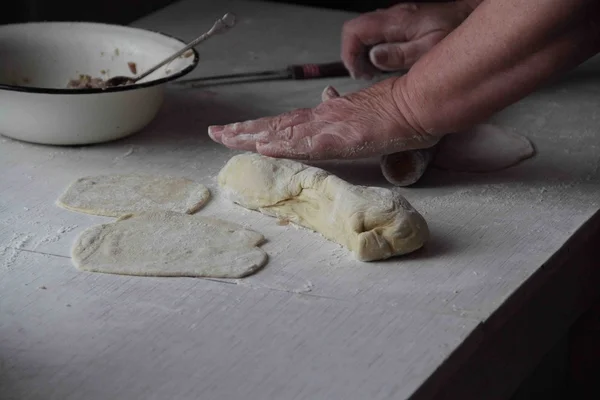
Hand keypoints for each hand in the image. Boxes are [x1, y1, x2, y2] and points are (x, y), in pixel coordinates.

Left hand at [208, 78, 437, 159]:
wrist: (416, 104)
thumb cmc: (394, 109)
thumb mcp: (362, 112)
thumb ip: (342, 109)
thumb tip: (327, 98)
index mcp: (325, 116)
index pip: (285, 122)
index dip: (260, 127)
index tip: (237, 130)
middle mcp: (321, 119)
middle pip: (275, 125)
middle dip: (243, 130)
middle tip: (216, 134)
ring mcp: (329, 128)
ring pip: (283, 133)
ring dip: (253, 137)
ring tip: (226, 139)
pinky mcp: (341, 138)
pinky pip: (307, 144)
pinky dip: (283, 147)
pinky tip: (263, 148)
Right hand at [341, 1, 471, 78]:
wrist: (470, 17)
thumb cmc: (455, 31)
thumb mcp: (428, 49)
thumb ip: (399, 55)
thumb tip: (373, 58)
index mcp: (395, 21)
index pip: (353, 31)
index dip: (348, 53)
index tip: (357, 72)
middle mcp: (392, 16)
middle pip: (355, 32)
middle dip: (354, 57)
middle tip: (366, 75)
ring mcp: (395, 19)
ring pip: (364, 35)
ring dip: (364, 56)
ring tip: (376, 72)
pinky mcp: (400, 24)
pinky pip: (377, 36)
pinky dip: (375, 52)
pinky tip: (387, 64)